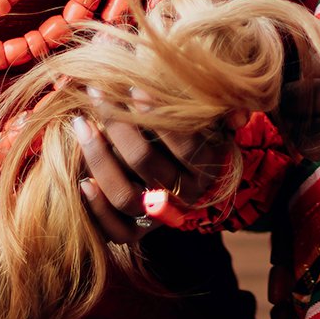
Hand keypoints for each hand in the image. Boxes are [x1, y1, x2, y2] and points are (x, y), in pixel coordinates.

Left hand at [71, 96, 238, 244]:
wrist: (179, 168)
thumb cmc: (191, 126)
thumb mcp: (212, 115)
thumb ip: (221, 109)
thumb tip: (238, 115)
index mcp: (211, 166)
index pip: (186, 144)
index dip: (159, 115)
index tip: (134, 86)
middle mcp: (187, 195)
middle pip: (145, 161)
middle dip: (117, 122)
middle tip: (97, 91)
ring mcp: (160, 216)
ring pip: (125, 196)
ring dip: (98, 158)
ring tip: (81, 123)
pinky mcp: (137, 232)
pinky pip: (116, 232)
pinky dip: (96, 209)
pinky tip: (82, 181)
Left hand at [299, 19, 319, 197]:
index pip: (314, 29)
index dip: (307, 46)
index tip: (308, 61)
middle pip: (294, 64)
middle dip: (294, 78)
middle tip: (302, 93)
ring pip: (292, 102)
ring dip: (296, 111)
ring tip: (308, 119)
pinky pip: (304, 137)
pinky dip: (308, 142)